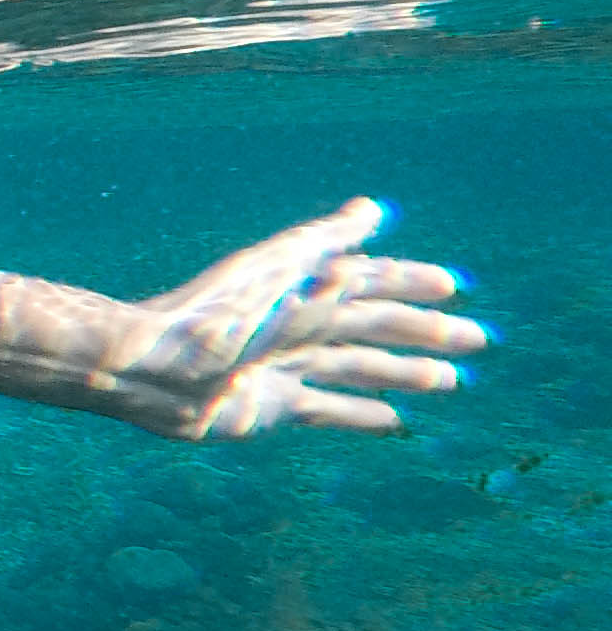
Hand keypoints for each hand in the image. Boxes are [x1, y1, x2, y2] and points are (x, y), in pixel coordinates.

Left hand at [119, 199, 483, 438]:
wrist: (152, 369)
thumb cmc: (213, 315)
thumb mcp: (276, 272)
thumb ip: (325, 243)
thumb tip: (374, 209)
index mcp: (298, 288)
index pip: (367, 281)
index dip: (409, 283)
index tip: (454, 287)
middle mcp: (295, 326)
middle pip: (371, 326)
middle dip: (423, 332)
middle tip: (477, 339)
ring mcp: (285, 368)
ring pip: (357, 369)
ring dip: (404, 372)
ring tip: (451, 381)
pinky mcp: (272, 407)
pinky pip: (327, 410)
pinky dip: (362, 415)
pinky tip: (396, 421)